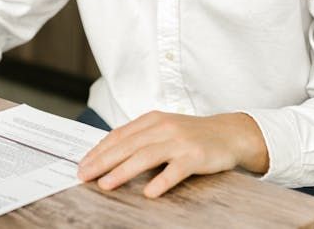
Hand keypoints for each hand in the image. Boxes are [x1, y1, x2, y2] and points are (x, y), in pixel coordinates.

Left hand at [77, 111, 268, 197]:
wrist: (230, 133)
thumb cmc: (192, 135)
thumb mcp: (164, 129)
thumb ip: (141, 138)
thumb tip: (108, 155)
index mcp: (152, 120)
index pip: (119, 135)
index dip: (99, 150)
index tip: (82, 165)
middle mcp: (164, 127)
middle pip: (127, 145)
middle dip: (102, 161)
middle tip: (84, 175)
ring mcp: (180, 141)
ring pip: (146, 156)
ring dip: (123, 171)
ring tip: (105, 184)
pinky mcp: (196, 156)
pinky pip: (176, 170)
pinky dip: (161, 181)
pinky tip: (148, 193)